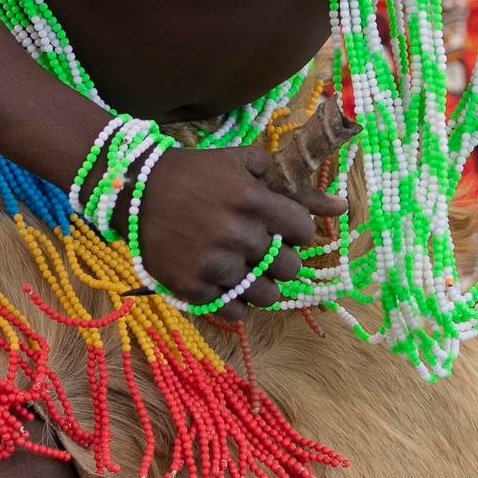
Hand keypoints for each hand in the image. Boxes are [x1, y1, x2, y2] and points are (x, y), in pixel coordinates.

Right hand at [129, 140, 346, 306]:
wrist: (136, 191)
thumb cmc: (197, 173)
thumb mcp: (245, 166)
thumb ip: (295, 186)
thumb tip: (341, 207)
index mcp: (252, 201)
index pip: (303, 230)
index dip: (296, 230)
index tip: (280, 227)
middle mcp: (237, 235)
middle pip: (288, 267)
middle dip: (280, 258)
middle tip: (260, 248)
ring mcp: (214, 265)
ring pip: (267, 295)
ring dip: (262, 284)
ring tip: (245, 269)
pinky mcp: (193, 288)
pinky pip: (236, 311)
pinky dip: (237, 302)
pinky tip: (226, 282)